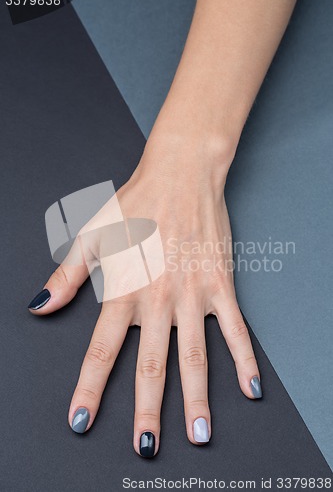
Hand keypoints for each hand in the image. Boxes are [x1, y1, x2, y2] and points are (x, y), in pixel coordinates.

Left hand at [28, 136, 261, 457]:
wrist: (180, 176)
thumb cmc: (135, 202)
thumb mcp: (91, 234)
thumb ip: (66, 275)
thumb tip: (39, 305)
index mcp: (122, 289)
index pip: (102, 350)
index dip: (89, 389)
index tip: (81, 421)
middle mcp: (157, 299)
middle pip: (151, 365)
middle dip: (147, 409)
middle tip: (146, 446)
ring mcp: (192, 294)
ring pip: (195, 356)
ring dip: (197, 398)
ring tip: (200, 433)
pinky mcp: (219, 285)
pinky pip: (234, 329)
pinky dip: (244, 358)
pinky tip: (250, 387)